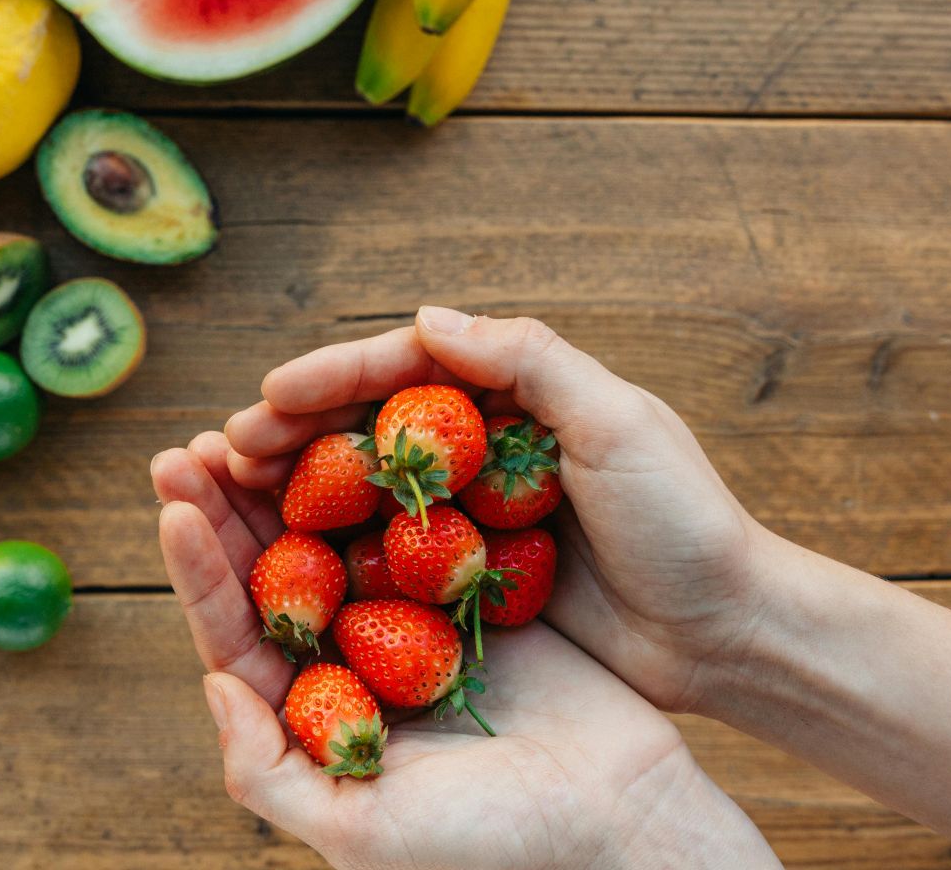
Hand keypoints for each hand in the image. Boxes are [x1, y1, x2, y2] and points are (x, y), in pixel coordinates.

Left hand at [152, 435, 775, 869]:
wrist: (622, 823)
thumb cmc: (492, 846)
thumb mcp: (362, 831)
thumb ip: (269, 771)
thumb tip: (212, 684)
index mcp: (315, 722)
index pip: (237, 635)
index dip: (198, 572)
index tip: (173, 507)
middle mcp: (353, 670)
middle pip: (273, 576)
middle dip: (227, 511)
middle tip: (191, 447)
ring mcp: (410, 630)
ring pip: (333, 543)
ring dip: (292, 486)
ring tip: (252, 429)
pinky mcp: (468, 601)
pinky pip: (412, 533)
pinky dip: (380, 488)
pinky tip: (352, 439)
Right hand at [221, 307, 777, 713]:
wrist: (728, 636)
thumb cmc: (684, 523)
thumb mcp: (618, 422)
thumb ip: (528, 360)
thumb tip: (424, 314)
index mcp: (516, 397)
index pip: (403, 369)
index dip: (329, 378)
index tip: (267, 399)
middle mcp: (484, 449)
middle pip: (366, 426)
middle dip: (290, 434)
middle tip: (222, 453)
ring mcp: (473, 517)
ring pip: (362, 490)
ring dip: (293, 490)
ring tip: (228, 499)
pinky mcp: (470, 583)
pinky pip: (383, 558)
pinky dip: (328, 553)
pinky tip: (279, 564)